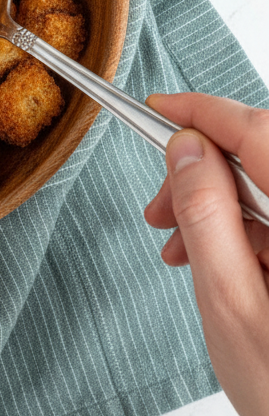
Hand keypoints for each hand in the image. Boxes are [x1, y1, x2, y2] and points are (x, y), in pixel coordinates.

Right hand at [144, 92, 268, 415]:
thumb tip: (186, 150)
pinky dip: (244, 230)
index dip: (203, 115)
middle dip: (203, 172)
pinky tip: (215, 262)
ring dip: (219, 206)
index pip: (258, 132)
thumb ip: (207, 217)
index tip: (160, 111)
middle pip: (264, 157)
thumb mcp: (230, 304)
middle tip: (158, 210)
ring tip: (179, 250)